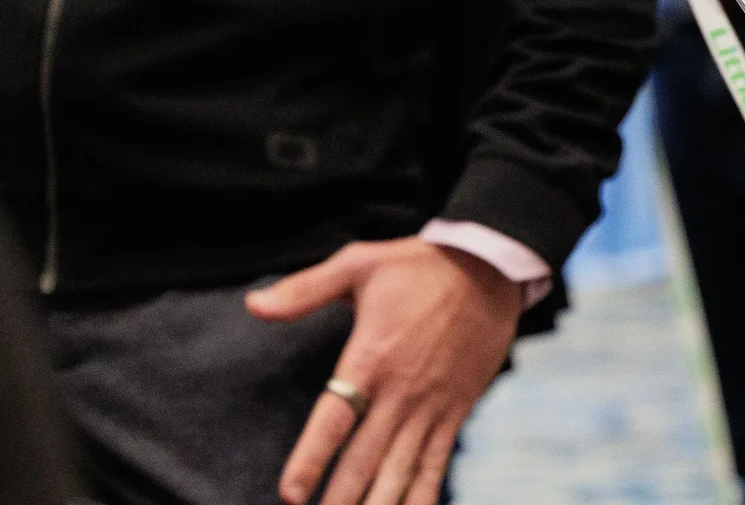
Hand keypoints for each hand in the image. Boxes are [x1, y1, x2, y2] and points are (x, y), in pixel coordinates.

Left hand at [247, 237, 519, 504]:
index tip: (292, 494)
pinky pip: (436, 463)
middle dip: (341, 499)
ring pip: (400, 470)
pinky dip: (422, 495)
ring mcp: (431, 406)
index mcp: (371, 356)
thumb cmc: (418, 266)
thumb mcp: (358, 264)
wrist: (490, 268)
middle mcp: (401, 391)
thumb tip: (254, 305)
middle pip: (365, 458)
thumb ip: (304, 290)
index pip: (336, 418)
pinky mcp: (455, 412)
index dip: (313, 458)